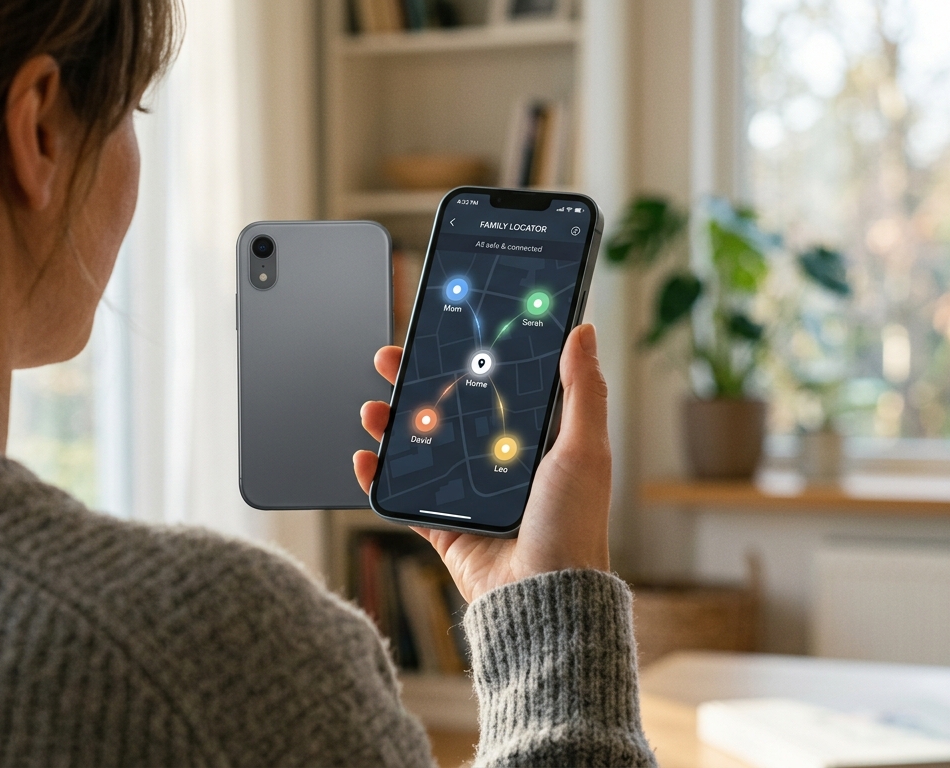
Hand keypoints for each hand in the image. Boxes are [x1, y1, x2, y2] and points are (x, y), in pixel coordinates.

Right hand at [354, 324, 611, 602]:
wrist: (544, 598)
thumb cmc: (574, 527)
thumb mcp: (584, 449)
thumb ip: (583, 390)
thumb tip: (584, 332)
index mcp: (535, 441)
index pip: (495, 386)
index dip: (467, 358)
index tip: (444, 334)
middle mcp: (500, 463)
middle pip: (449, 410)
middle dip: (415, 383)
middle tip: (390, 360)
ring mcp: (469, 495)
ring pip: (421, 448)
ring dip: (391, 425)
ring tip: (373, 410)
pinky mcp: (444, 527)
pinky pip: (404, 497)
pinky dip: (380, 478)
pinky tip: (366, 458)